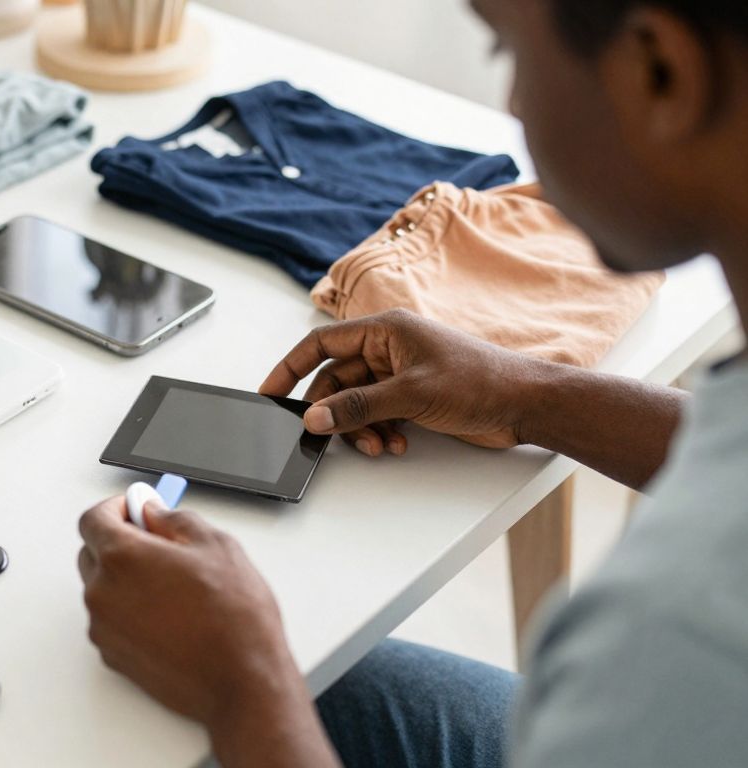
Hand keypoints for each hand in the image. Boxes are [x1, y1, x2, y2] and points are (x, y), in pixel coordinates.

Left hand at [77, 497, 305, 750]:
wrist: (241, 681)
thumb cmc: (234, 619)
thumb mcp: (215, 546)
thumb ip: (174, 520)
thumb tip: (154, 514)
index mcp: (122, 557)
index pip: (93, 519)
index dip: (115, 508)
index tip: (135, 508)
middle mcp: (102, 592)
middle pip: (91, 552)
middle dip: (120, 541)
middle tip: (158, 544)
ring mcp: (104, 628)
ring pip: (102, 588)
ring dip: (125, 579)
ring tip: (172, 587)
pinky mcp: (112, 656)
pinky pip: (110, 620)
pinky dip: (129, 611)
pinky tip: (168, 615)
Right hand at [260, 309, 546, 455]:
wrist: (526, 404)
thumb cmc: (481, 381)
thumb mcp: (411, 394)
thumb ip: (357, 406)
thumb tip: (315, 417)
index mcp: (385, 330)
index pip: (321, 343)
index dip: (291, 367)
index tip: (270, 392)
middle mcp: (388, 349)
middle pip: (336, 380)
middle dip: (334, 412)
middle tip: (332, 435)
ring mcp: (400, 374)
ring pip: (356, 402)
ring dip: (359, 427)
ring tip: (377, 444)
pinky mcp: (412, 397)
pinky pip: (376, 414)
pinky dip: (378, 431)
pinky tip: (394, 444)